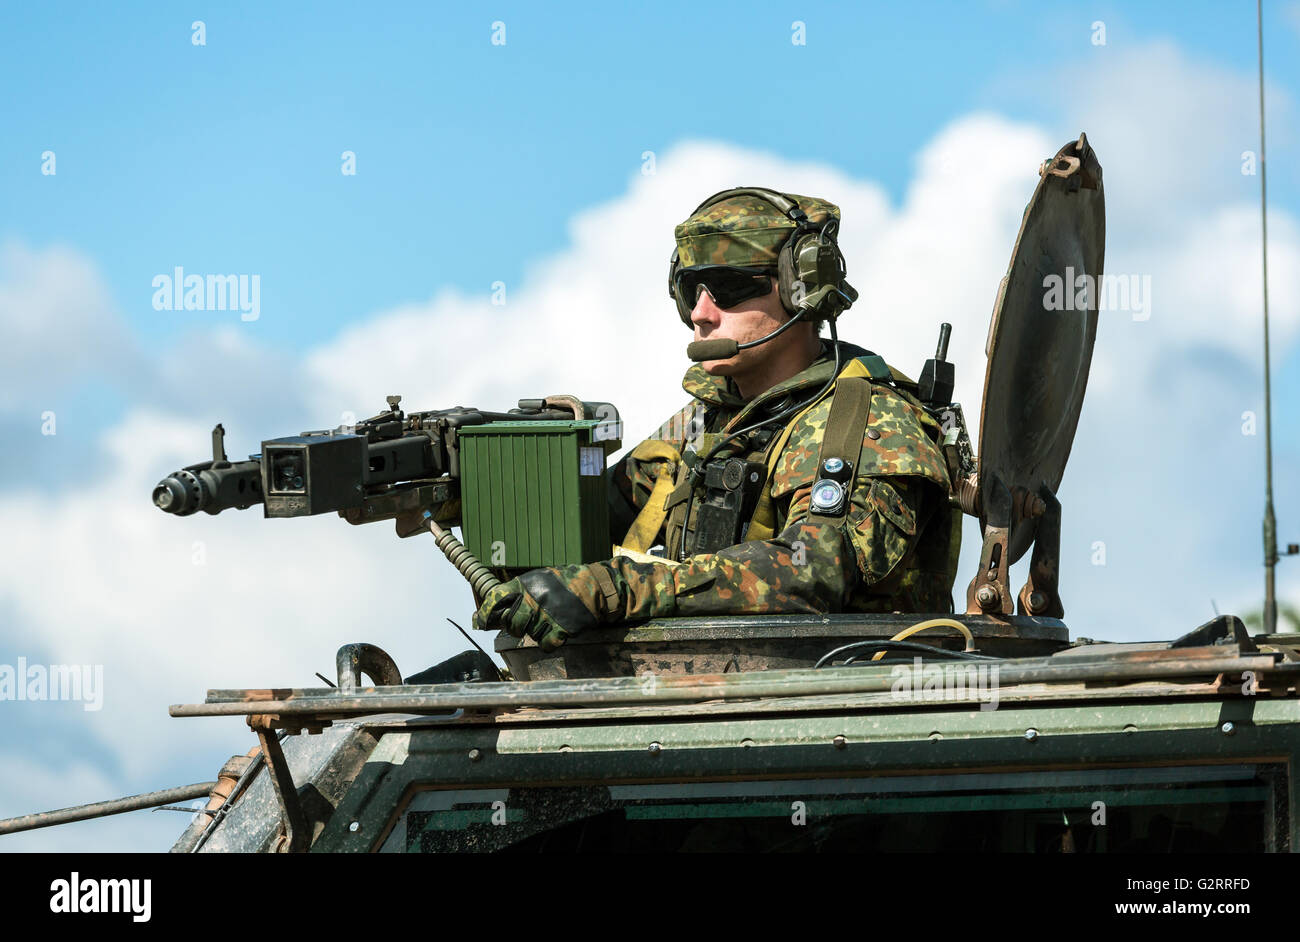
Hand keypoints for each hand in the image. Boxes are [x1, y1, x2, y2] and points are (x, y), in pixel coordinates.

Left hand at [472, 568, 597, 650]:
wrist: (594, 586)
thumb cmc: (563, 584)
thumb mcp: (537, 579)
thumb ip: (515, 594)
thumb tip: (485, 614)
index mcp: (525, 584)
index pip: (495, 599)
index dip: (486, 613)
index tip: (481, 620)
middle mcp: (533, 599)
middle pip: (511, 624)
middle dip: (516, 627)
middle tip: (527, 622)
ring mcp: (546, 615)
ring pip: (529, 634)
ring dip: (537, 632)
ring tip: (548, 620)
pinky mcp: (560, 629)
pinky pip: (545, 644)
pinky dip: (549, 642)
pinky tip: (556, 631)